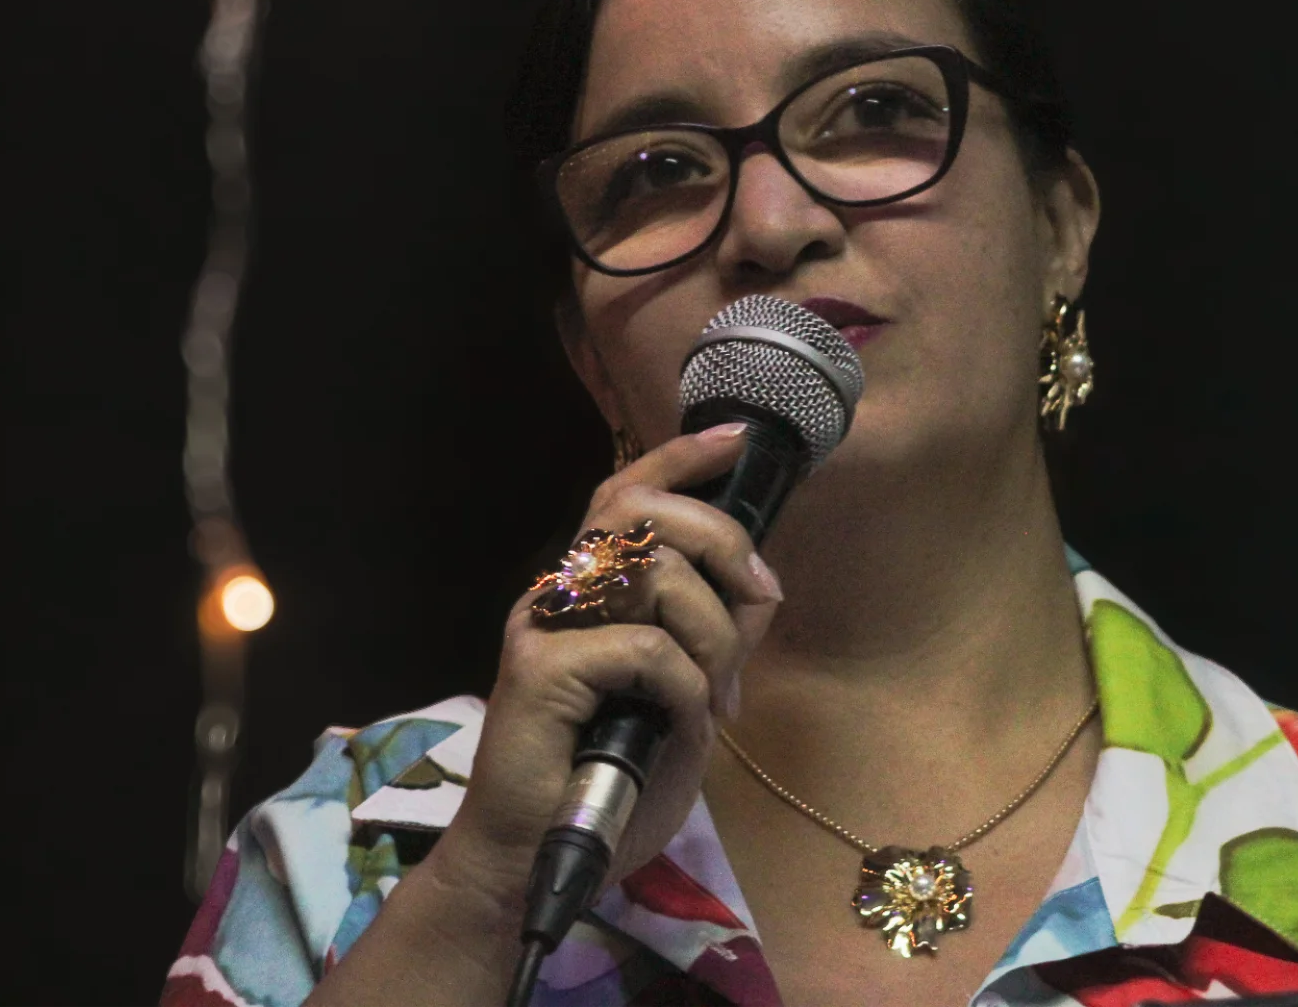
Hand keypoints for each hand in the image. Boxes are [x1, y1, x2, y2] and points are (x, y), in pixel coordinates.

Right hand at [431, 421, 781, 908]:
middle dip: (721, 540)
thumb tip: (758, 588)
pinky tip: (684, 723)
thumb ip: (713, 636)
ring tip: (717, 696)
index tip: (734, 439)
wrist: (539, 858)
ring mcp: (543, 625)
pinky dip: (687, 684)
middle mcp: (558, 592)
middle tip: (758, 597)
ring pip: (653, 573)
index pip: (623, 494)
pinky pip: (646, 647)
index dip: (679, 458)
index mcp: (587, 589)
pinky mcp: (541, 669)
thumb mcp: (686, 696)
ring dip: (712, 633)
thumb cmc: (608, 780)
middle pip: (641, 510)